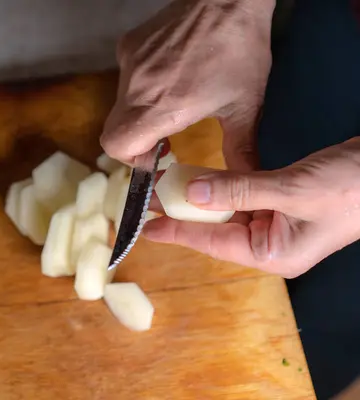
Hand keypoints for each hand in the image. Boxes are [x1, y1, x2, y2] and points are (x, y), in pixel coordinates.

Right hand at [101, 0, 274, 170]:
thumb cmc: (240, 49)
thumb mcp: (245, 106)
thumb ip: (241, 149)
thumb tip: (247, 179)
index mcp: (162, 106)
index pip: (116, 145)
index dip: (131, 158)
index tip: (155, 155)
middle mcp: (137, 87)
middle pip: (113, 131)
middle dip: (135, 141)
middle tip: (164, 136)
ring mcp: (129, 63)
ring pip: (120, 105)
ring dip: (140, 112)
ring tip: (172, 99)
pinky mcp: (129, 45)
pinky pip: (126, 77)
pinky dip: (141, 85)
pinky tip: (168, 73)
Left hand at [144, 137, 359, 277]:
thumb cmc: (351, 186)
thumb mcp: (291, 189)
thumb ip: (238, 189)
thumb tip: (191, 191)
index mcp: (273, 254)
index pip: (213, 243)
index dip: (177, 233)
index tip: (145, 227)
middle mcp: (270, 244)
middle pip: (216, 229)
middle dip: (184, 213)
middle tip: (150, 198)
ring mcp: (276, 224)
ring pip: (227, 211)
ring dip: (201, 197)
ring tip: (167, 185)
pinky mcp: (281, 204)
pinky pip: (241, 198)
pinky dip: (222, 187)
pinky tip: (201, 177)